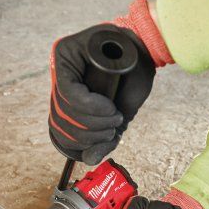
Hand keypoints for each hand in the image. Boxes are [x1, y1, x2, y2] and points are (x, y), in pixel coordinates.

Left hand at [48, 0, 172, 164]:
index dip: (79, 139)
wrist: (149, 49)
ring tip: (113, 116)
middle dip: (88, 132)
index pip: (60, 125)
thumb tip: (89, 159)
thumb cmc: (135, 77)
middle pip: (60, 118)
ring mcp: (58, 63)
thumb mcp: (119, 114)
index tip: (105, 137)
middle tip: (111, 128)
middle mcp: (59, 76)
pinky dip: (88, 106)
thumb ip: (105, 138)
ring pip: (63, 106)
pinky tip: (107, 108)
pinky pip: (68, 90)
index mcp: (68, 91)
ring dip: (92, 121)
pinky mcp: (64, 53)